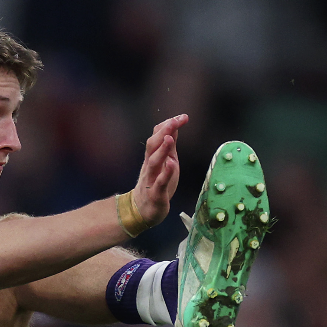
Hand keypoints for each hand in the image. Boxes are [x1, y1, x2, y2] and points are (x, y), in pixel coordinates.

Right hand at [131, 114, 187, 228]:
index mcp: (153, 156)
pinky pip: (159, 183)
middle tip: (175, 121)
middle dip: (163, 131)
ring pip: (153, 162)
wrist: (143, 210)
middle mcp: (150, 165)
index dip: (168, 125)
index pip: (157, 136)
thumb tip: (175, 127)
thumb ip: (169, 146)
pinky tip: (171, 164)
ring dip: (162, 149)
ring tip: (170, 138)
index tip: (183, 117)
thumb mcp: (166, 161)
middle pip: (152, 145)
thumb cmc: (157, 184)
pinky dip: (165, 173)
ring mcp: (151, 179)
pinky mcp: (156, 194)